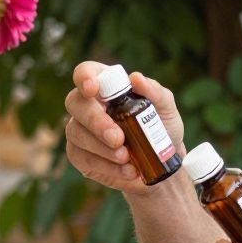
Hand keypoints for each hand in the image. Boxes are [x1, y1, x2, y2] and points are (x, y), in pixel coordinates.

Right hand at [64, 64, 184, 191]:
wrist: (161, 166)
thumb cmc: (160, 130)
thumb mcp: (166, 110)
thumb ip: (155, 92)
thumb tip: (136, 78)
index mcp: (106, 86)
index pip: (85, 71)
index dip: (85, 77)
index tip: (93, 90)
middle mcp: (87, 105)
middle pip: (75, 103)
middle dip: (95, 121)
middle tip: (118, 138)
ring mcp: (80, 130)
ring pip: (76, 132)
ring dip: (102, 148)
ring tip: (127, 158)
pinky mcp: (80, 155)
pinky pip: (81, 158)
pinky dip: (105, 166)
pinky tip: (126, 170)